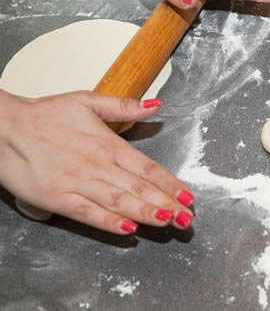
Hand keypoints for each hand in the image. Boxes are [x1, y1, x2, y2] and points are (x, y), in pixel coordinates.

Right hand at [0, 90, 194, 233]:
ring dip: (147, 214)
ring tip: (169, 222)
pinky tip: (128, 230)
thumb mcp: (88, 101)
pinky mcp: (58, 198)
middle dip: (167, 204)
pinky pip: (88, 214)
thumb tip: (156, 105)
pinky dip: (109, 223)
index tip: (189, 196)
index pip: (148, 168)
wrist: (3, 127)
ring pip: (119, 202)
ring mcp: (78, 183)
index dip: (171, 184)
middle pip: (140, 188)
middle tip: (188, 218)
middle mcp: (98, 165)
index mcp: (108, 144)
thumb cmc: (45, 114)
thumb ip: (124, 106)